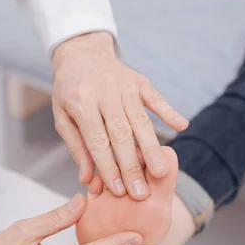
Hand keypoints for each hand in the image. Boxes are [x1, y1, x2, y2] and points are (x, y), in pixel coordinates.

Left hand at [51, 32, 188, 200]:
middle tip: (141, 192)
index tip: (118, 191)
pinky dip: (169, 111)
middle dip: (132, 166)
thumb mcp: (62, 117)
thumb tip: (87, 180)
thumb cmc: (70, 90)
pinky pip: (156, 98)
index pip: (97, 140)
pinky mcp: (140, 81)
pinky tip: (181, 126)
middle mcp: (105, 93)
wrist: (82, 52)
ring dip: (152, 148)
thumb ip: (76, 147)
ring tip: (161, 172)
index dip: (108, 167)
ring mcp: (125, 85)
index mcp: (81, 102)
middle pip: (121, 134)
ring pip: (141, 121)